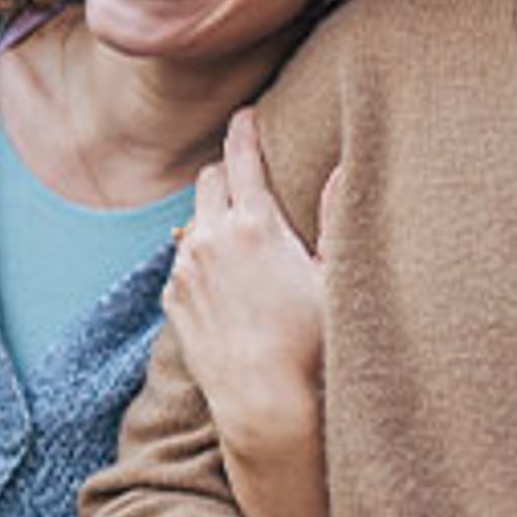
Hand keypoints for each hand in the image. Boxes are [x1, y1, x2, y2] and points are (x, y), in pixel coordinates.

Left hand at [164, 109, 323, 433]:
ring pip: (194, 222)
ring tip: (243, 245)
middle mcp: (210, 238)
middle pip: (210, 179)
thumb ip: (338, 216)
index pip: (243, 156)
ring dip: (214, 221)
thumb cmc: (312, 341)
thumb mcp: (336, 277)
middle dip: (228, 172)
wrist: (265, 402)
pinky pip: (183, 264)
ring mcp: (185, 269)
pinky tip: (228, 288)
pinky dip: (201, 263)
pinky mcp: (171, 300)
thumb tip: (344, 167)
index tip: (246, 114)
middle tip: (249, 180)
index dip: (245, 129)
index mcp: (254, 224)